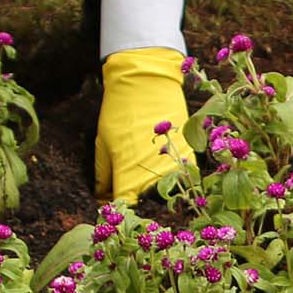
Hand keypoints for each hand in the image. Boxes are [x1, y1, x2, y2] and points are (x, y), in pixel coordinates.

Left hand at [96, 47, 190, 200]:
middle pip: (148, 207)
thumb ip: (103, 175)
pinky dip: (174, 178)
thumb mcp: (103, 143)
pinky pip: (183, 179)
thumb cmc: (119, 112)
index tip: (114, 205)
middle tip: (132, 193)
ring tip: (148, 180)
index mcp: (129, 177)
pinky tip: (163, 168)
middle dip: (139, 204)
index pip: (124, 208)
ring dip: (158, 193)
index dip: (118, 209)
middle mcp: (154, 179)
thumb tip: (102, 197)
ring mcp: (175, 169)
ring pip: (168, 196)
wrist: (147, 83)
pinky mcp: (190, 158)